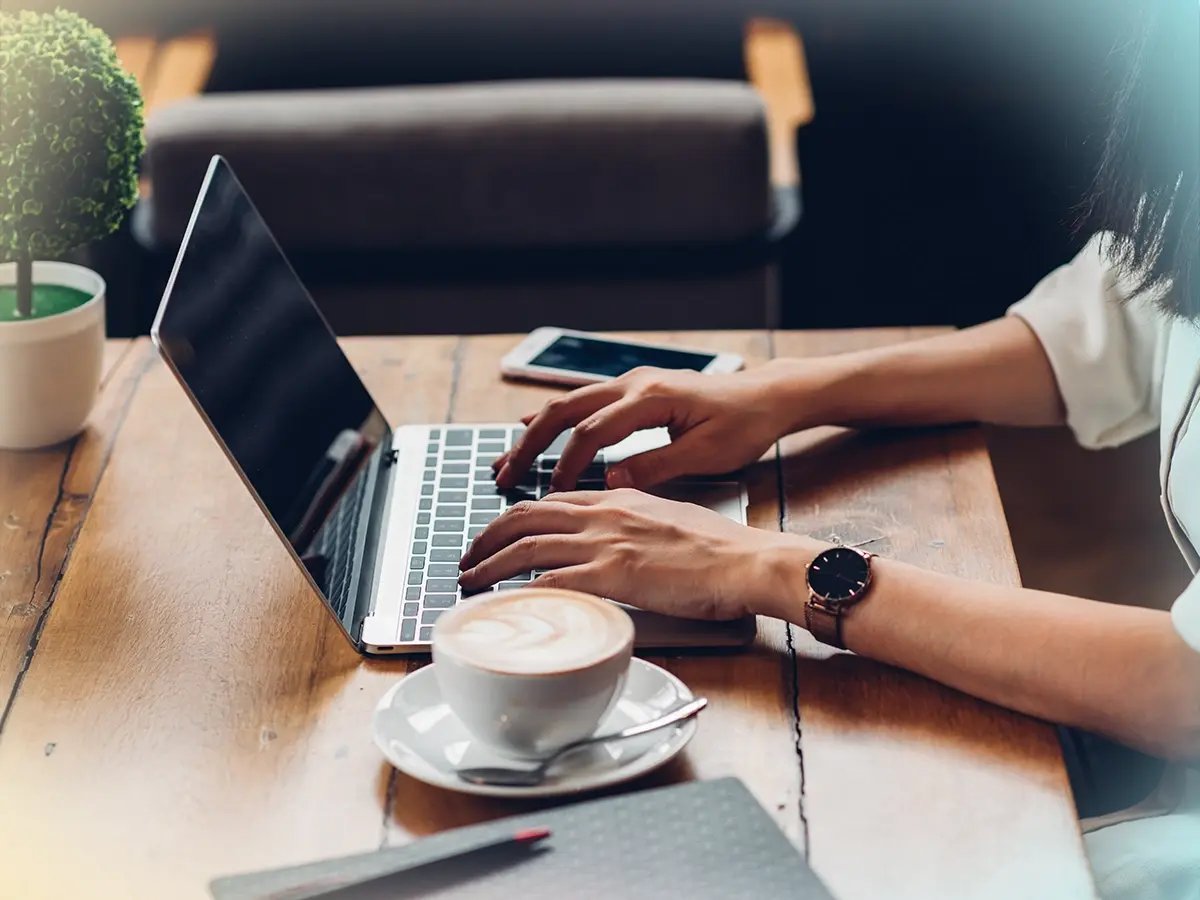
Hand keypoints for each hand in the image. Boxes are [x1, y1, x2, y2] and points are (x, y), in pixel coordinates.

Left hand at [458, 489, 816, 620]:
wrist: (745, 560)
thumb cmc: (718, 549)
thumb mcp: (668, 520)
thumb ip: (634, 524)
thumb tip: (616, 541)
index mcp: (618, 499)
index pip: (551, 501)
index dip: (515, 517)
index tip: (498, 534)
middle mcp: (604, 515)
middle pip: (526, 516)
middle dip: (487, 536)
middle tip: (467, 557)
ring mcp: (607, 544)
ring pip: (528, 546)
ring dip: (491, 564)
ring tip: (470, 581)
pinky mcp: (614, 575)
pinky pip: (553, 580)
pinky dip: (523, 591)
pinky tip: (507, 603)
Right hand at [493, 363, 805, 491]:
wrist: (767, 396)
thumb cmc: (744, 425)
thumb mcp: (707, 454)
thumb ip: (656, 466)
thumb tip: (611, 482)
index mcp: (650, 398)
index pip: (591, 433)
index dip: (566, 465)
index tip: (551, 495)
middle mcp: (634, 384)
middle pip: (565, 410)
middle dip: (530, 445)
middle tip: (503, 475)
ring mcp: (632, 383)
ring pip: (569, 404)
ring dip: (535, 433)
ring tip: (506, 461)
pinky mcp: (635, 391)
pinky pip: (584, 404)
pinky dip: (554, 421)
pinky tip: (530, 431)